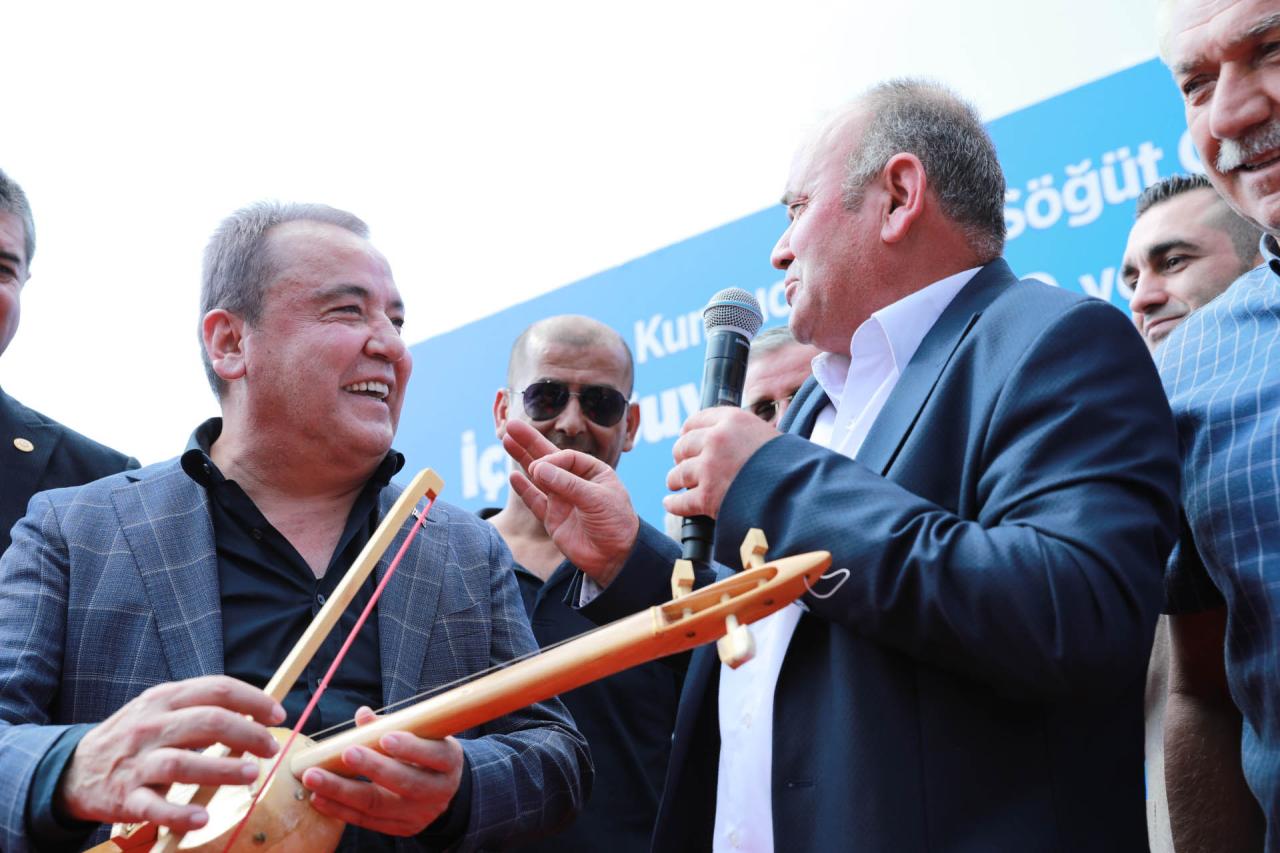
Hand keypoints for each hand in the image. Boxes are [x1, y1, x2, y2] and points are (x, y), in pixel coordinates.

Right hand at [57, 675, 284, 831]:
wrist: (74, 769)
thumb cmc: (135, 738)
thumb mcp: (161, 710)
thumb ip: (201, 707)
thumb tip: (255, 713)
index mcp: (164, 699)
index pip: (217, 689)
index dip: (253, 700)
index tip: (277, 714)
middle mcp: (150, 727)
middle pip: (207, 722)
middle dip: (247, 733)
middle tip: (270, 747)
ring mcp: (137, 763)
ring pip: (183, 762)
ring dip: (222, 769)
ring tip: (251, 774)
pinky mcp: (125, 798)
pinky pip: (154, 807)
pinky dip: (179, 814)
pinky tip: (203, 818)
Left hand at [301, 706, 463, 835]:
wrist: (442, 787)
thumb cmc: (426, 750)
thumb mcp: (421, 734)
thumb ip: (392, 724)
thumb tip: (363, 714)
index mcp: (449, 761)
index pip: (434, 755)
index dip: (411, 747)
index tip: (385, 737)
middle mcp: (439, 791)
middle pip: (406, 783)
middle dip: (373, 768)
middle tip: (346, 753)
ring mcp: (420, 814)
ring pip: (379, 805)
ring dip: (343, 792)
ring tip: (315, 778)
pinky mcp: (402, 829)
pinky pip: (367, 821)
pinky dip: (340, 809)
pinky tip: (318, 798)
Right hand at [502, 419, 638, 586]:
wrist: (616, 558)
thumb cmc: (616, 524)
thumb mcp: (597, 499)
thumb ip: (567, 484)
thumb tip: (536, 468)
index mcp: (593, 472)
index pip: (566, 458)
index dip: (551, 460)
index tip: (541, 468)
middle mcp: (576, 483)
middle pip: (548, 458)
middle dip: (530, 442)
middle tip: (511, 425)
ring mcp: (562, 500)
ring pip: (537, 476)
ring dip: (522, 459)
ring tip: (505, 440)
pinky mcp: (552, 518)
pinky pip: (535, 500)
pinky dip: (524, 489)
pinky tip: (512, 476)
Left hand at [663, 407, 780, 519]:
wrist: (799, 492)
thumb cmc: (790, 465)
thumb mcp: (766, 435)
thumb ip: (741, 434)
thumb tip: (724, 441)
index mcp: (732, 420)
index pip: (696, 420)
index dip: (688, 432)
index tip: (686, 438)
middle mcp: (716, 440)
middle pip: (683, 446)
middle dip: (681, 456)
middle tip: (683, 464)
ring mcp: (709, 469)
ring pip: (678, 474)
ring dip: (676, 480)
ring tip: (676, 484)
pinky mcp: (707, 497)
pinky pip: (680, 502)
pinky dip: (674, 505)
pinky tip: (672, 504)